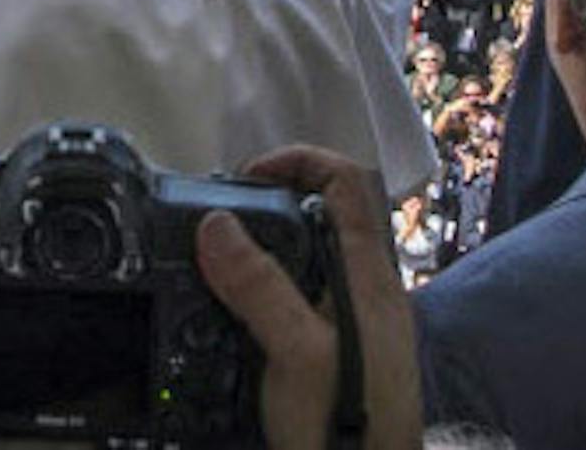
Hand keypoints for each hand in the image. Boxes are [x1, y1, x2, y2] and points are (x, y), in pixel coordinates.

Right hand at [194, 147, 420, 449]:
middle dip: (271, 203)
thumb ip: (259, 285)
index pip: (347, 181)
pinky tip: (238, 314)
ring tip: (218, 261)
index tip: (246, 177)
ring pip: (312, 257)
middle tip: (219, 219)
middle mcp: (370, 291)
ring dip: (266, 247)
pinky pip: (304, 297)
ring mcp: (359, 323)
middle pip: (325, 215)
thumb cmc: (347, 425)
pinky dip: (269, 288)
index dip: (299, 161)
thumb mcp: (296, 352)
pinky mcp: (345, 354)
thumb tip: (215, 223)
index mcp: (369, 276)